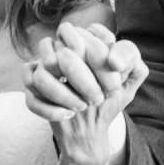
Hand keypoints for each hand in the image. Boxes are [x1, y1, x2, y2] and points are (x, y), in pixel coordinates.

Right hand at [26, 22, 145, 164]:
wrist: (89, 131)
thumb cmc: (108, 102)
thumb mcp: (128, 83)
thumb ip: (133, 63)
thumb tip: (114, 61)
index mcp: (83, 42)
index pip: (85, 34)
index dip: (99, 58)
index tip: (112, 85)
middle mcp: (60, 51)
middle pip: (61, 52)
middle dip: (82, 77)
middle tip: (97, 98)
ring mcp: (42, 70)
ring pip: (40, 73)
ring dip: (62, 94)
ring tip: (80, 107)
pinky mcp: (31, 91)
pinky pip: (30, 93)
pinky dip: (47, 107)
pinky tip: (65, 115)